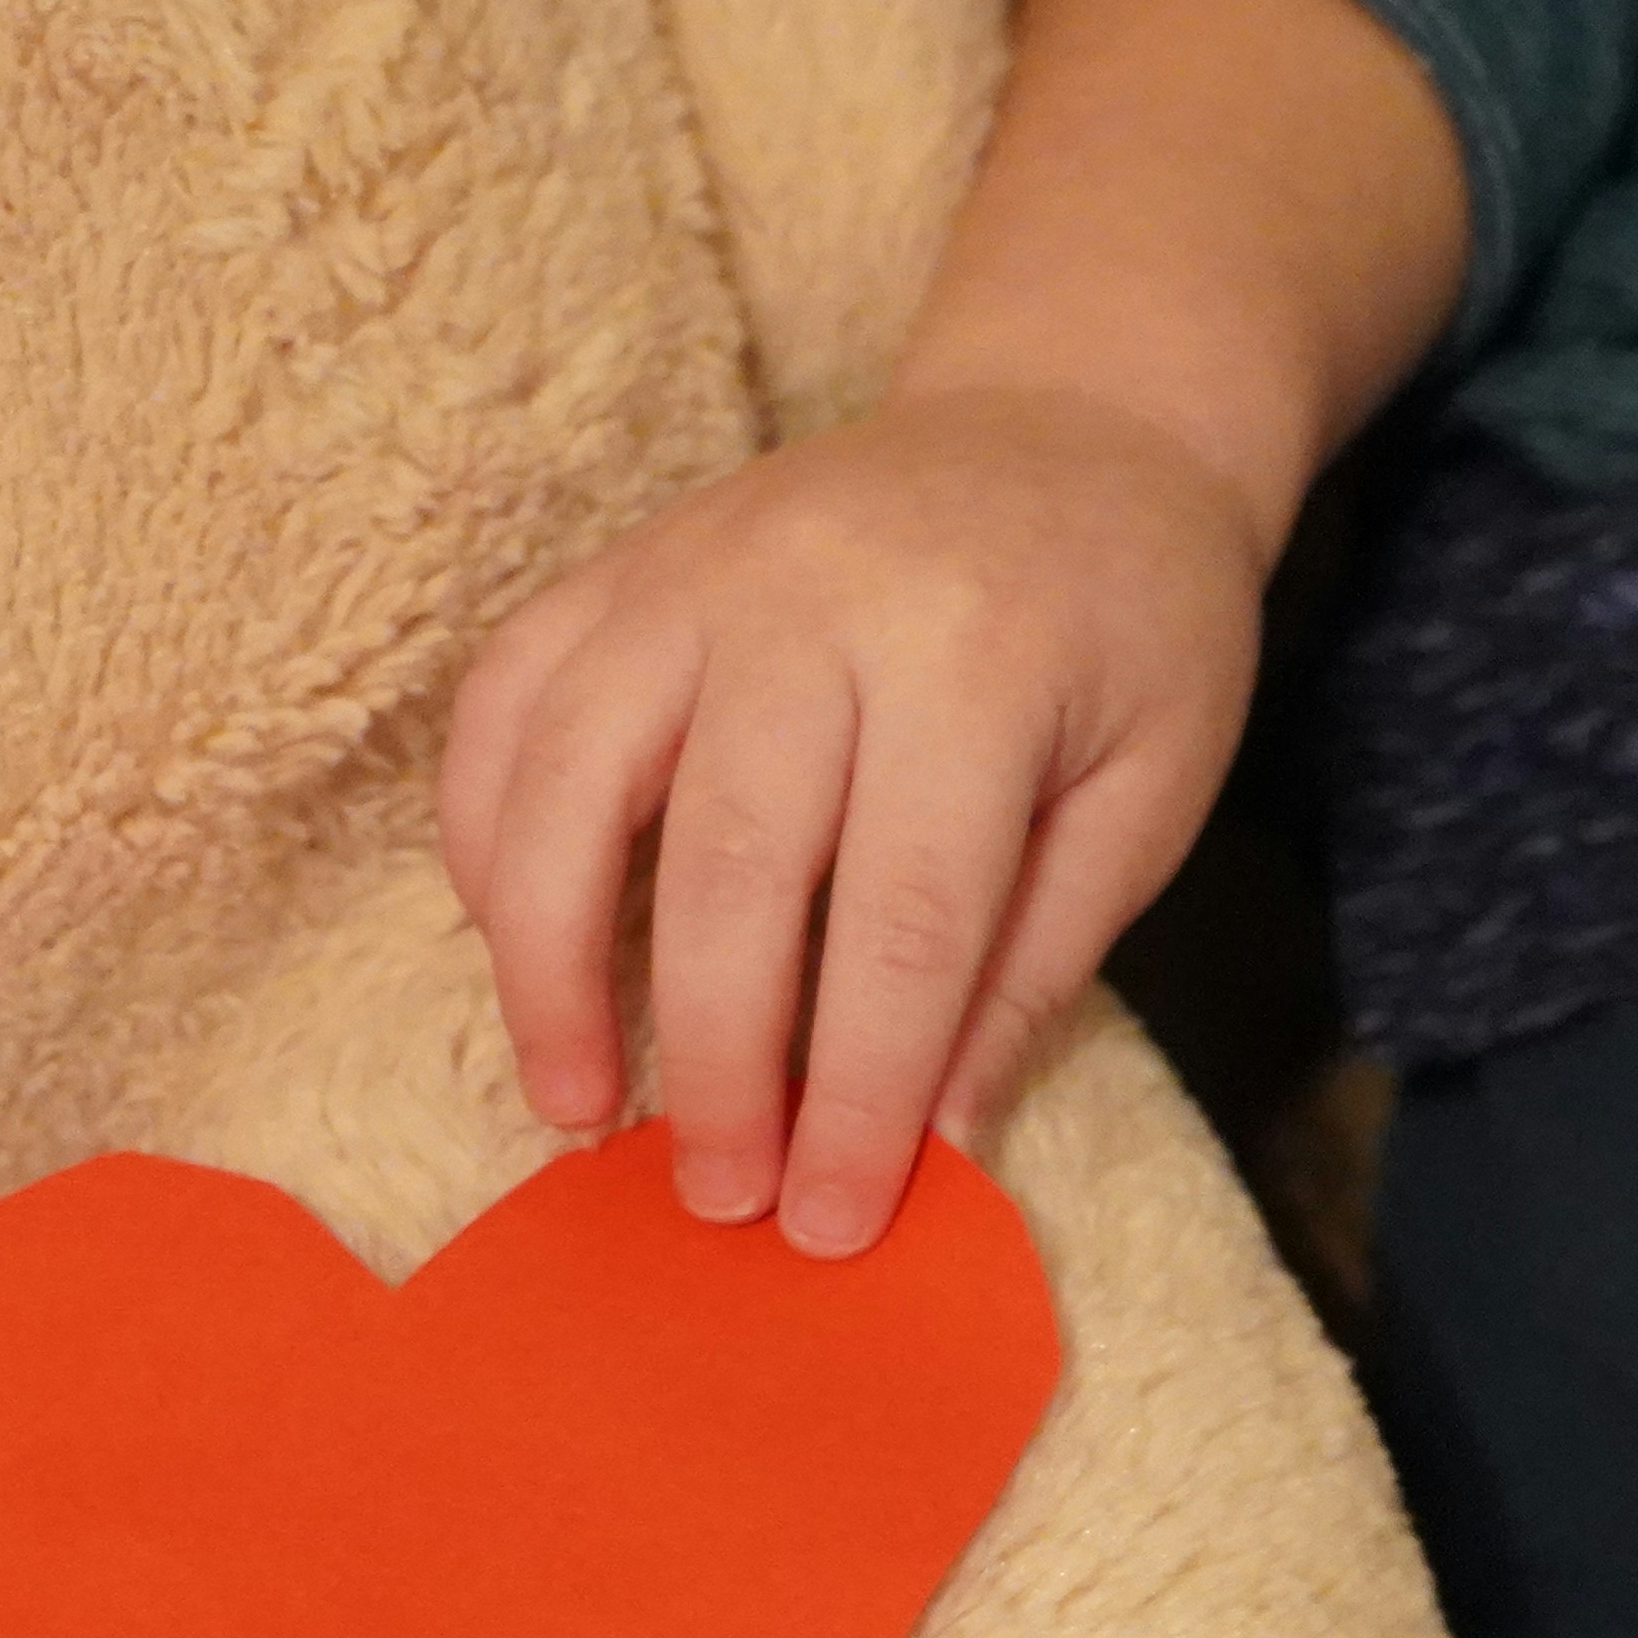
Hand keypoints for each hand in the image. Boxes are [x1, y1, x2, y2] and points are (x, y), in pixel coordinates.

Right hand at [440, 381, 1282, 1255]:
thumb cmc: (1131, 624)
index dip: (856, 1092)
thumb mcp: (1150, 792)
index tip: (829, 1221)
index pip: (899, 920)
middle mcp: (814, 598)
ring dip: (550, 966)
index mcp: (976, 659)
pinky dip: (488, 837)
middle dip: (713, 1059)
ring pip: (567, 779)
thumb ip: (1036, 966)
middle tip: (717, 1197)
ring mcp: (695, 567)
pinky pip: (506, 704)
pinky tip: (516, 949)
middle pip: (726, 867)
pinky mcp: (622, 564)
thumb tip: (935, 1148)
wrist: (1071, 417)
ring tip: (577, 1104)